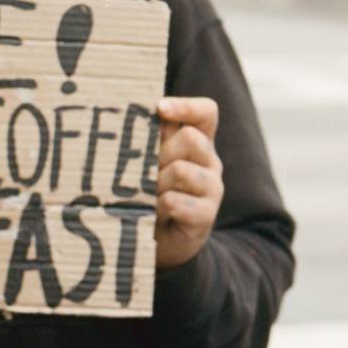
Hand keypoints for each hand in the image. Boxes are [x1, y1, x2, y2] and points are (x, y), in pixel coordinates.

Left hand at [153, 96, 221, 271]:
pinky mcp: (205, 215)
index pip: (206, 113)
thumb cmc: (150, 193)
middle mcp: (210, 163)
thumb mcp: (151, 161)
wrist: (160, 241)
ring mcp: (212, 189)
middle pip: (192, 138)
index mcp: (199, 143)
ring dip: (156, 182)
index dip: (186, 106)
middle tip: (144, 171)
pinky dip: (157, 206)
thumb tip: (135, 109)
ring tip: (147, 194)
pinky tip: (153, 212)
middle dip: (161, 152)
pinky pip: (174, 201)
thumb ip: (151, 137)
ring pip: (181, 170)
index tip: (159, 108)